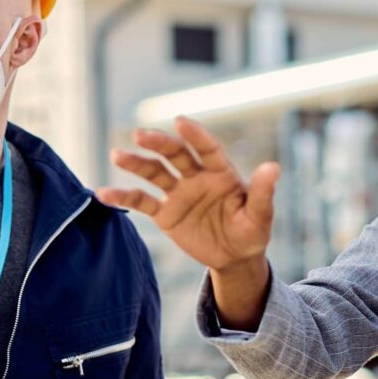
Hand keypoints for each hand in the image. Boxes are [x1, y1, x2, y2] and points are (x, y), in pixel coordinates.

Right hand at [99, 117, 279, 272]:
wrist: (234, 257)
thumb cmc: (251, 233)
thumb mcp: (260, 217)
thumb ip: (263, 193)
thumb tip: (274, 167)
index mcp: (222, 173)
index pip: (207, 148)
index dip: (196, 135)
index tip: (181, 121)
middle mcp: (197, 177)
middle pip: (176, 154)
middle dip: (160, 143)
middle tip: (140, 134)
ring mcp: (179, 193)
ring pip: (155, 173)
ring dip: (136, 163)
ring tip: (117, 154)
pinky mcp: (166, 213)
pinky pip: (142, 202)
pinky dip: (123, 196)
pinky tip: (103, 193)